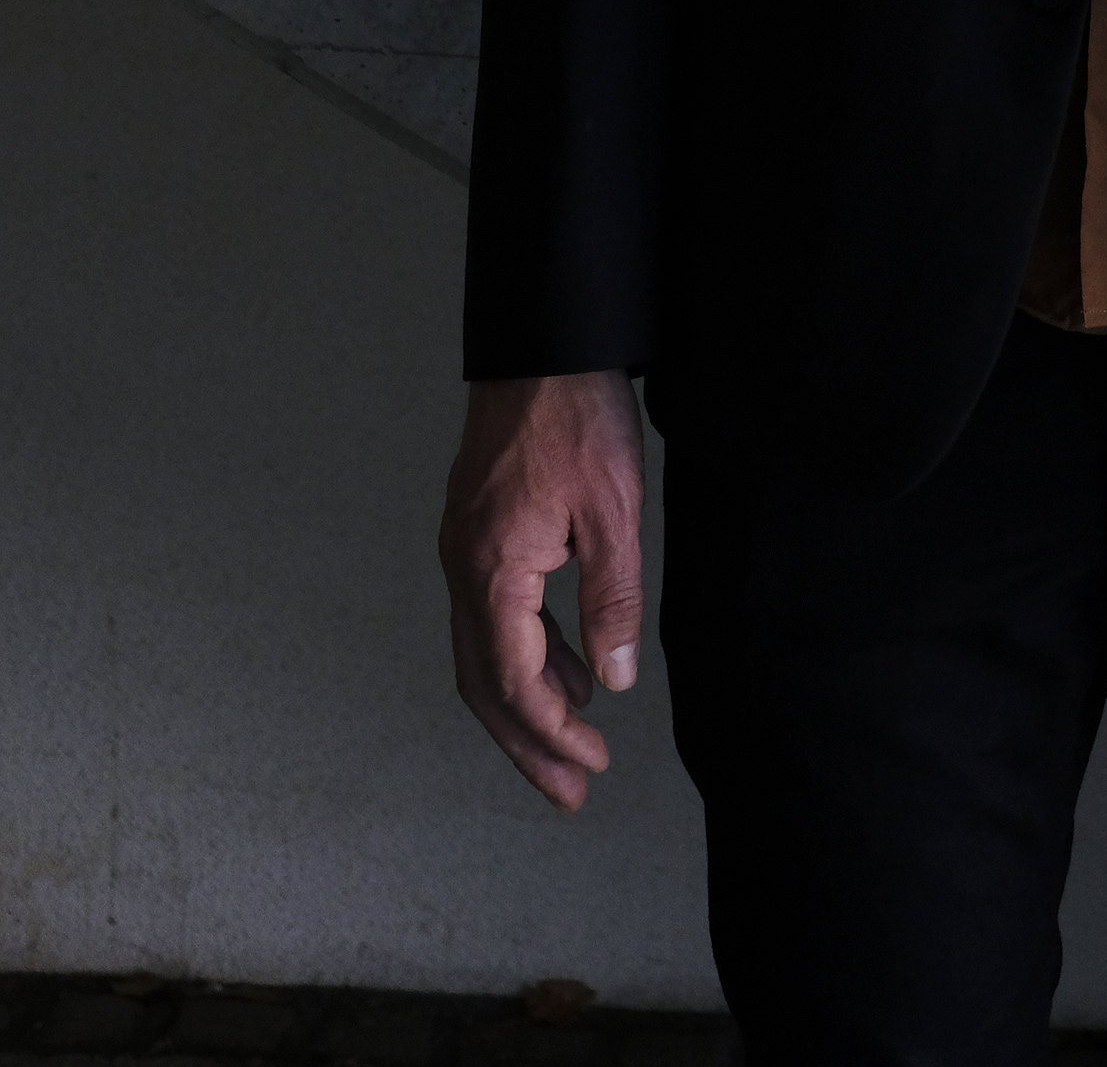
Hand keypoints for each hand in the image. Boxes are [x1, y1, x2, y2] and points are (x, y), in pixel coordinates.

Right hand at [439, 368, 645, 809]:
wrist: (543, 342)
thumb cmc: (577, 416)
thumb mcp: (612, 508)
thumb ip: (614, 599)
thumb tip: (614, 684)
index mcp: (490, 570)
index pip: (513, 682)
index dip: (551, 733)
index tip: (589, 768)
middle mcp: (463, 567)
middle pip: (485, 683)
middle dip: (528, 743)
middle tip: (569, 793)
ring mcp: (464, 549)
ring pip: (484, 653)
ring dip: (527, 703)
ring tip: (577, 742)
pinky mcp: (478, 531)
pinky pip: (494, 614)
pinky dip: (529, 653)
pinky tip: (570, 666)